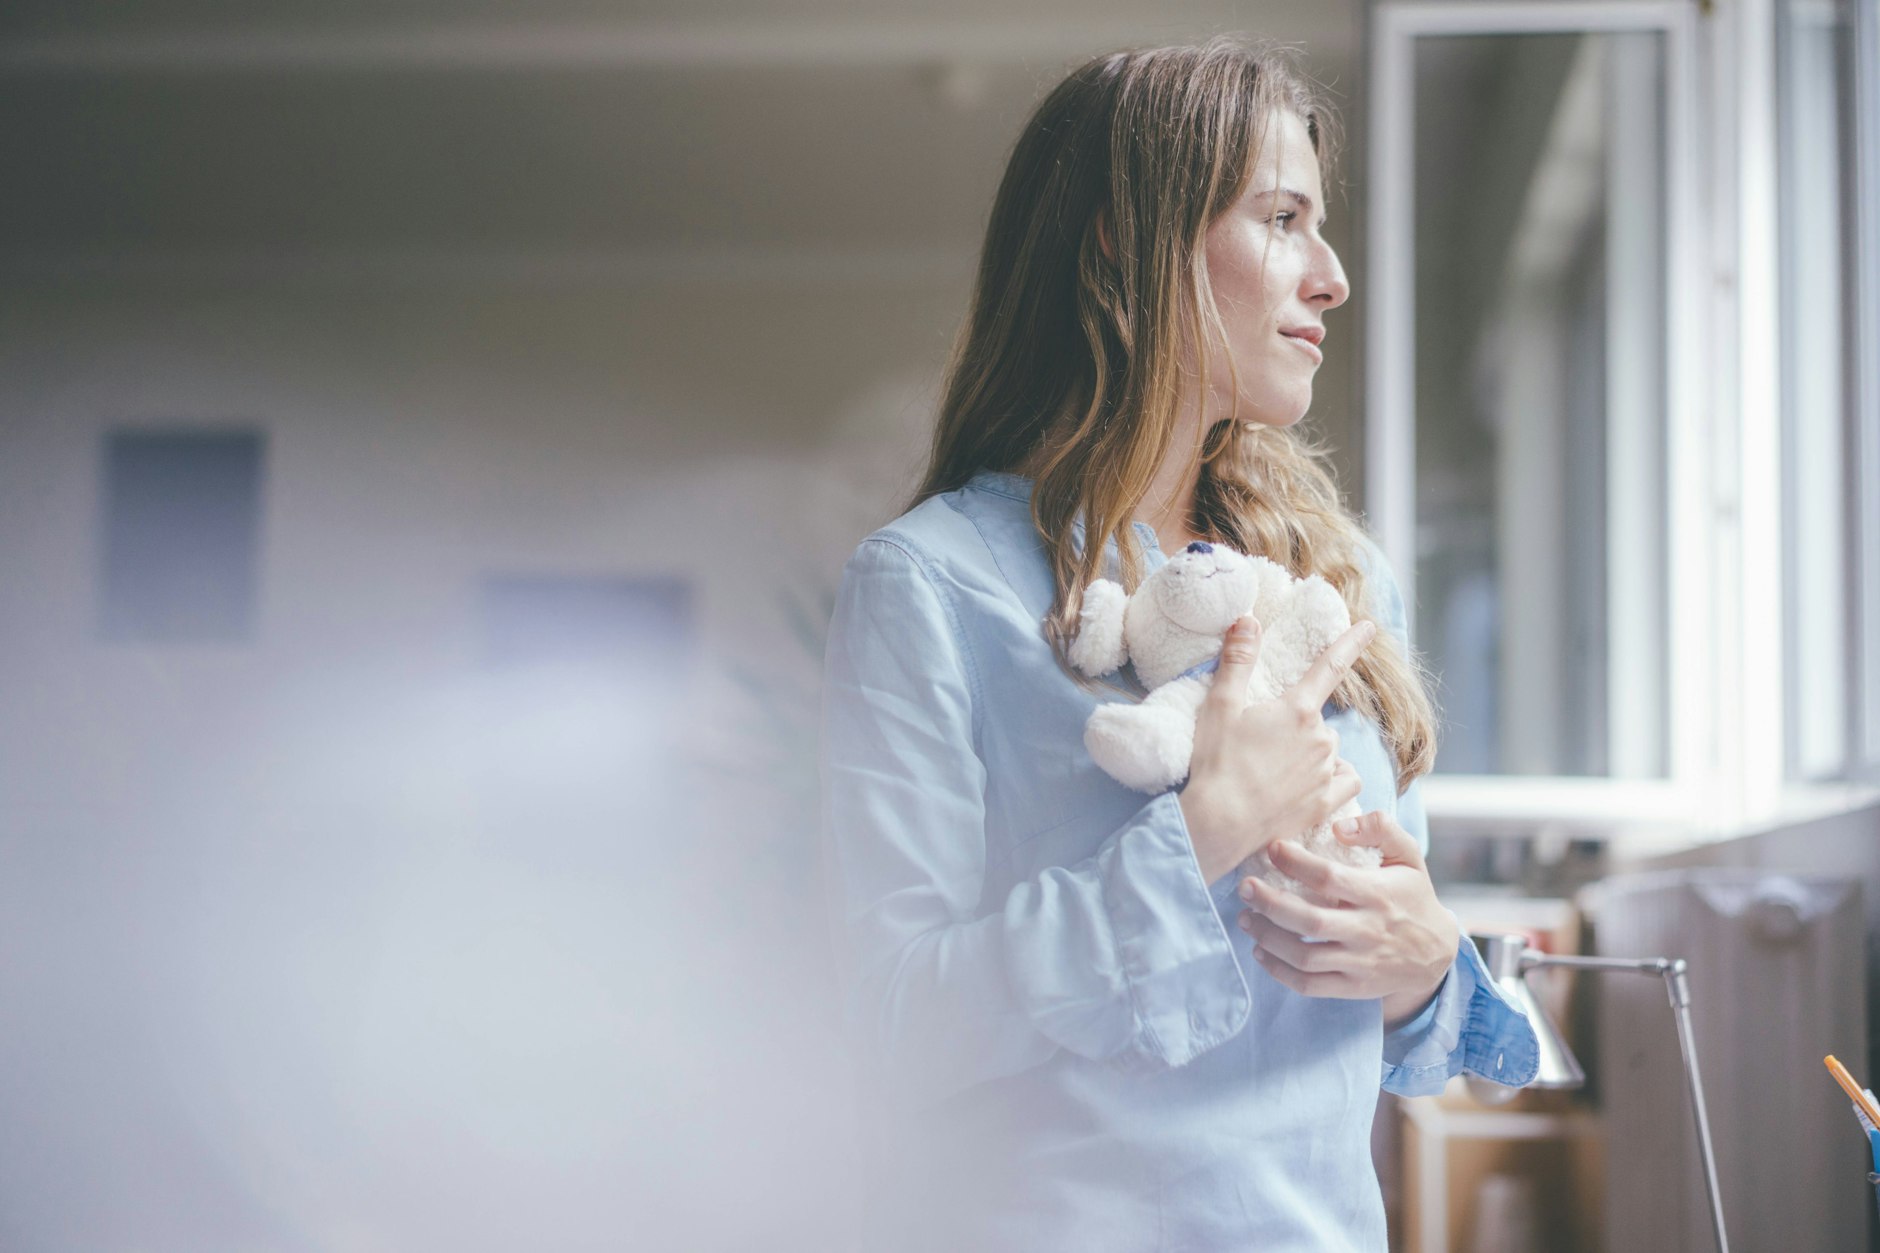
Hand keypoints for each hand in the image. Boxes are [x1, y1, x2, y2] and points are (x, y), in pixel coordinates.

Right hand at [1177, 614, 1374, 882]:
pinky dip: (1334, 778)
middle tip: (1261, 745)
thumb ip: (1238, 660)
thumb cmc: (1217, 762)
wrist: (1219, 822)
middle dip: (1296, 726)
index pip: (1329, 666)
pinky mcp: (1326, 802)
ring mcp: (1326, 772)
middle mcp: (1320, 738)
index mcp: (1296, 709)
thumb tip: (1249, 619)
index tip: (1369, 627)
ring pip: (1328, 750)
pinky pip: (1346, 781)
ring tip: (1275, 771)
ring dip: (1311, 754)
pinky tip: (1311, 786)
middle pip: (1317, 721)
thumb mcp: (1220, 705)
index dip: (1350, 643)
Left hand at [1233, 811, 1457, 1026]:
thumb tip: (1339, 826)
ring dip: (1267, 937)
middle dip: (1270, 903)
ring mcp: (1359, 962)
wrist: (1437, 954)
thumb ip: (1381, 829)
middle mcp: (1367, 930)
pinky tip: (1260, 951)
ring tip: (1245, 917)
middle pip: (1310, 920)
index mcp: (1378, 894)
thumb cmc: (1412, 896)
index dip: (1295, 862)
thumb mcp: (1409, 855)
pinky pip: (1309, 985)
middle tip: (1245, 887)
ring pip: (1305, 956)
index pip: (1329, 878)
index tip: (1271, 847)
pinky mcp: (1352, 987)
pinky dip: (1279, 972)